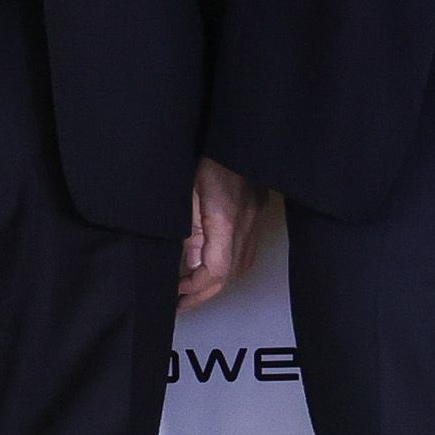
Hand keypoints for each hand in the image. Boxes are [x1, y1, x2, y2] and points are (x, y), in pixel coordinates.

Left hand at [177, 158, 271, 311]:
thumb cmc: (203, 156)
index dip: (196, 288)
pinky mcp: (258, 209)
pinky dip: (229, 266)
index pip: (217, 270)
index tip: (176, 293)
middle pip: (231, 273)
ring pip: (241, 265)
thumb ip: (189, 230)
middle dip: (205, 292)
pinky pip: (246, 250)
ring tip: (193, 290)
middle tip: (181, 304)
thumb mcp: (185, 191)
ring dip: (218, 282)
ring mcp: (255, 217)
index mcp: (225, 219)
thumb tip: (189, 266)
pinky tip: (212, 267)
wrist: (238, 130)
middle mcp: (246, 223)